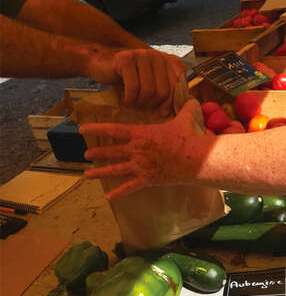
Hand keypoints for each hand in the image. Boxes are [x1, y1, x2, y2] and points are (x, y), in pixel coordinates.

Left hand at [80, 99, 205, 199]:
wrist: (193, 159)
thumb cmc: (188, 138)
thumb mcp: (185, 118)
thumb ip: (185, 107)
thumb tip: (191, 98)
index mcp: (141, 134)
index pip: (113, 130)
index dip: (96, 129)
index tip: (82, 129)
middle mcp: (136, 150)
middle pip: (111, 151)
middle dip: (97, 152)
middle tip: (86, 154)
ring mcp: (140, 166)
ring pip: (115, 170)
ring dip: (100, 172)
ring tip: (87, 174)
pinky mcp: (147, 179)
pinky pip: (129, 187)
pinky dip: (118, 193)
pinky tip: (108, 197)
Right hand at [87, 47, 185, 113]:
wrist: (103, 67)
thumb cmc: (131, 79)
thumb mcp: (153, 85)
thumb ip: (168, 92)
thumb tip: (177, 110)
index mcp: (169, 61)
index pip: (179, 85)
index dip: (172, 102)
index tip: (162, 112)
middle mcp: (158, 55)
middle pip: (163, 90)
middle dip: (153, 104)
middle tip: (143, 107)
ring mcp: (142, 55)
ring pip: (149, 90)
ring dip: (140, 103)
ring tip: (135, 103)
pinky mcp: (126, 59)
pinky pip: (133, 87)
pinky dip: (130, 99)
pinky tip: (126, 101)